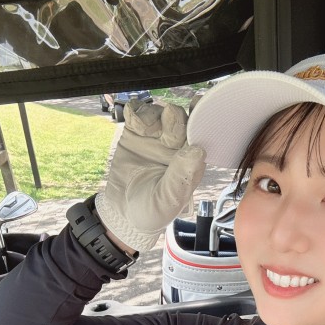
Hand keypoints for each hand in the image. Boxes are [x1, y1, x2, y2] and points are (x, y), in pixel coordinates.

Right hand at [95, 100, 204, 251]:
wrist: (123, 212)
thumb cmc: (153, 210)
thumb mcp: (167, 200)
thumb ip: (181, 177)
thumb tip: (198, 150)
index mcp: (191, 159)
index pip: (201, 136)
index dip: (202, 122)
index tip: (199, 114)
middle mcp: (176, 144)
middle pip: (181, 119)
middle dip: (176, 119)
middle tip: (168, 127)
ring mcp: (155, 136)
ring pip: (159, 112)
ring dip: (154, 116)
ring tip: (146, 131)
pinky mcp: (135, 132)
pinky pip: (137, 113)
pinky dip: (136, 113)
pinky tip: (135, 126)